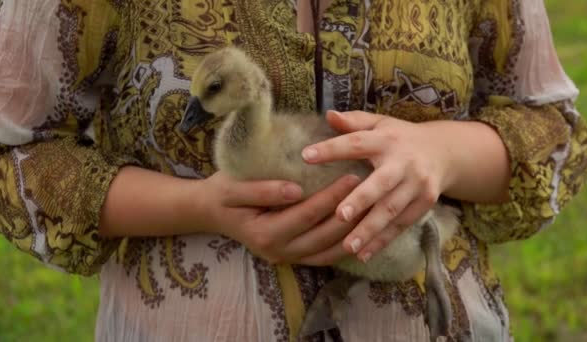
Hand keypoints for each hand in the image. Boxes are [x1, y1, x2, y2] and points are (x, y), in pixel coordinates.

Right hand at [200, 172, 361, 265]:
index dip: (331, 197)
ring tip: (375, 209)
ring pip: (328, 250)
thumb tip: (294, 190)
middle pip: (323, 235)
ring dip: (353, 232)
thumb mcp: (232, 188)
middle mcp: (278, 252)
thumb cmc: (222, 194)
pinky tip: (361, 230)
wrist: (211, 212)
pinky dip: (343, 245)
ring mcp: (287, 258)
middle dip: (350, 213)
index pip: (306, 215)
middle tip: (372, 191)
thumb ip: (261, 190)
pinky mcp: (294, 257)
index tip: (353, 175)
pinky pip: (324, 256)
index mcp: (264, 234)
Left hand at [301, 111, 451, 261]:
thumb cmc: (400, 137)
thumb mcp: (379, 123)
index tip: (306, 156)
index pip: (356, 143)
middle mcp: (404, 163)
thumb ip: (353, 121)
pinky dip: (383, 241)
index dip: (332, 149)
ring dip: (370, 230)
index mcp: (386, 139)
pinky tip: (363, 254)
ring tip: (348, 246)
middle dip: (361, 200)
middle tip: (340, 215)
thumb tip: (328, 115)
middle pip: (381, 184)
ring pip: (392, 210)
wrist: (445, 152)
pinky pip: (401, 225)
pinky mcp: (424, 204)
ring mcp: (417, 185)